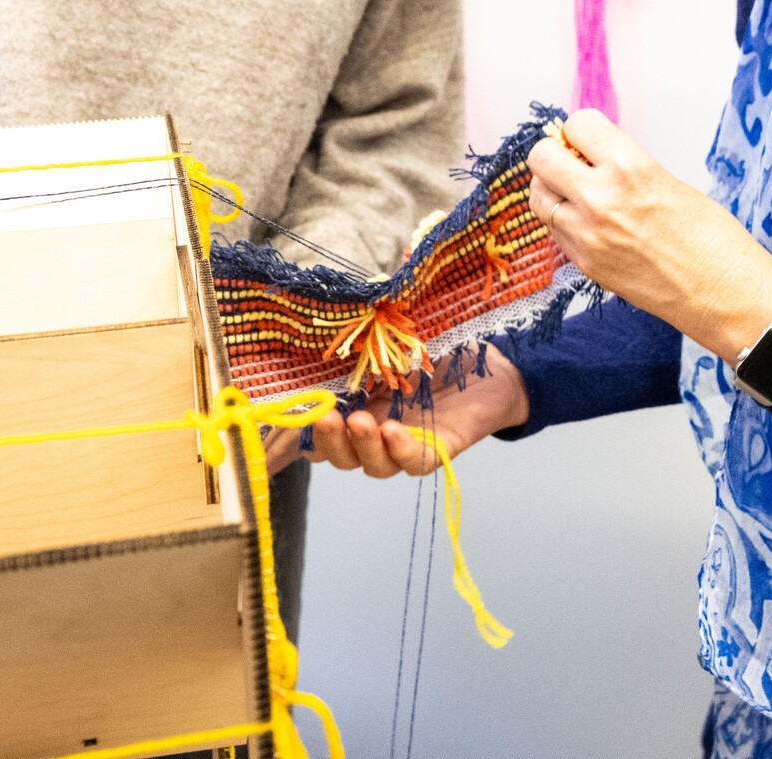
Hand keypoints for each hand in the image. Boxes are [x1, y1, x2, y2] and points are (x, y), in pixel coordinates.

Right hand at [289, 350, 531, 478]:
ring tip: (358, 421)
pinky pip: (412, 462)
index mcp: (356, 406)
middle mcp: (375, 431)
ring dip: (360, 447)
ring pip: (372, 464)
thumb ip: (356, 335)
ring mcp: (405, 444)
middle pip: (338, 455)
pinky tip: (392, 429)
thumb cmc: (439, 347)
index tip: (275, 425)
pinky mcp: (438, 450)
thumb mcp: (390, 338)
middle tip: (326, 417)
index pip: (314, 432)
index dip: (293, 435)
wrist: (496, 359)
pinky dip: (398, 451)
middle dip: (327, 441)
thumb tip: (317, 306)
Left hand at [524, 109, 771, 363]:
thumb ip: (624, 166)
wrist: (723, 293)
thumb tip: (592, 157)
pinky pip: (554, 231)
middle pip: (541, 157)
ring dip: (551, 190)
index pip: (577, 125)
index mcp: (629, 167)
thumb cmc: (712, 238)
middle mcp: (600, 198)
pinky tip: (589, 225)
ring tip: (577, 195)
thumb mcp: (669, 181)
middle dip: (555, 155)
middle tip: (573, 163)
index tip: (588, 140)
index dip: (581, 131)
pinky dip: (563, 222)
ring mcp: (587, 235)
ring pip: (538, 197)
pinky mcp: (585, 264)